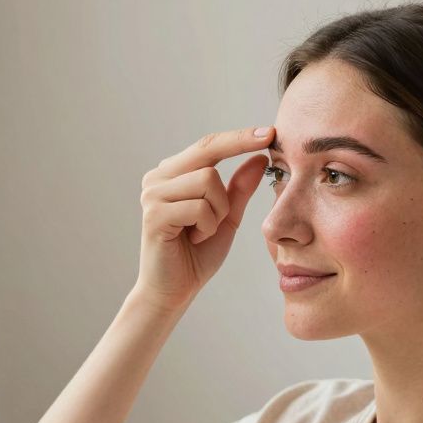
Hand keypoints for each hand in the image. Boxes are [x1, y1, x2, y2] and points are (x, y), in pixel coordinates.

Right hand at [134, 126, 273, 310]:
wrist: (175, 291)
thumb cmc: (197, 255)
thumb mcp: (226, 217)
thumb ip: (239, 188)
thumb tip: (259, 158)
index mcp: (172, 173)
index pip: (208, 145)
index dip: (239, 137)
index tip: (270, 132)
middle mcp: (157, 178)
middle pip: (208, 154)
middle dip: (231, 174)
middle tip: (251, 177)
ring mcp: (152, 194)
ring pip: (208, 180)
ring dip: (218, 211)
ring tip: (203, 232)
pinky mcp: (154, 214)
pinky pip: (200, 207)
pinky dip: (207, 226)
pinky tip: (194, 240)